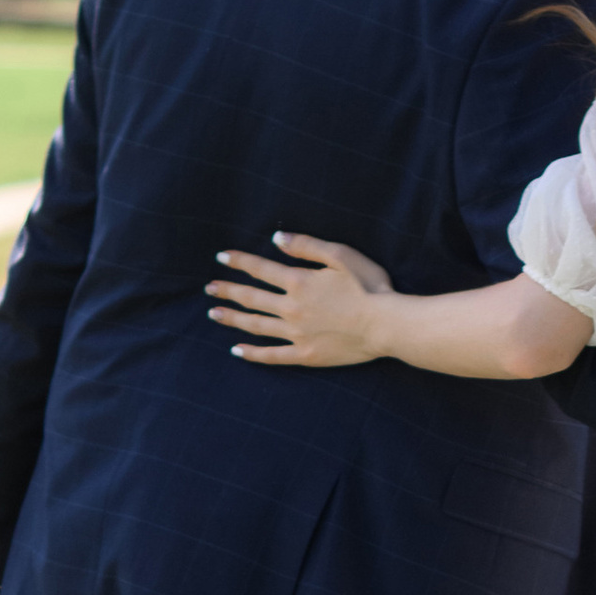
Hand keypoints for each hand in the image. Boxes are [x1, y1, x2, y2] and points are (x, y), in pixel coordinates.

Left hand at [208, 235, 392, 366]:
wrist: (386, 325)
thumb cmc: (370, 286)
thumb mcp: (341, 255)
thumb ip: (307, 246)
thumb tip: (277, 239)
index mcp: (299, 282)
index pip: (260, 269)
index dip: (239, 262)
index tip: (221, 258)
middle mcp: (291, 308)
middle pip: (251, 297)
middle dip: (228, 291)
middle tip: (209, 288)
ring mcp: (296, 334)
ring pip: (256, 325)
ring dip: (232, 318)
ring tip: (213, 314)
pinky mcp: (305, 355)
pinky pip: (272, 355)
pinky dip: (252, 353)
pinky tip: (236, 350)